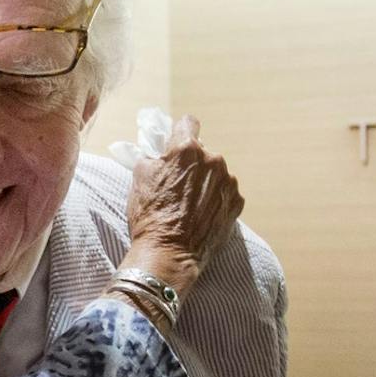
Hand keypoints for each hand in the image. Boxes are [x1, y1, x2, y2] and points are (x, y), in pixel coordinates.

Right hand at [121, 114, 243, 302]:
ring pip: (216, 173)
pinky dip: (216, 200)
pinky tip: (202, 215)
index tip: (177, 143)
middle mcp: (213, 160)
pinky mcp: (236, 202)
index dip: (180, 132)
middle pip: (203, 151)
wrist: (169, 254)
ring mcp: (228, 182)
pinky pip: (225, 192)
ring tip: (190, 205)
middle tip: (178, 185)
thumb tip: (159, 153)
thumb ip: (153, 156)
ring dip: (205, 182)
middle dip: (192, 163)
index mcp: (187, 149)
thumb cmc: (150, 216)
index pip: (188, 123)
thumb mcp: (139, 177)